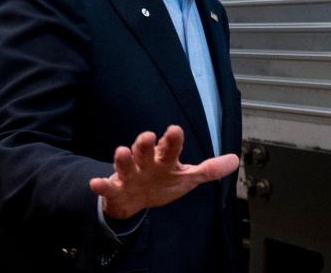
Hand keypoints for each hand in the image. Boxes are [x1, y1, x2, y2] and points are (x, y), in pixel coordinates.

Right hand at [89, 125, 239, 219]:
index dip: (172, 140)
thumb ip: (209, 170)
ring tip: (120, 151)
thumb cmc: (163, 182)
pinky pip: (108, 188)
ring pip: (126, 165)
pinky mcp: (116, 189)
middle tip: (146, 136)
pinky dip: (101, 185)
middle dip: (145, 144)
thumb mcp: (187, 177)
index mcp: (164, 159)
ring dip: (123, 159)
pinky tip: (95, 183)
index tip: (175, 130)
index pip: (170, 148)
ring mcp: (130, 175)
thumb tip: (235, 160)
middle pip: (145, 151)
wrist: (137, 200)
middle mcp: (146, 163)